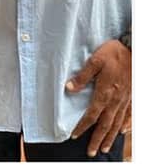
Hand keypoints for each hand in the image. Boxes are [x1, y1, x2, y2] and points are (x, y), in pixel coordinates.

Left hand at [66, 39, 131, 156]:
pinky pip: (129, 116)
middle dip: (97, 139)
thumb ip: (83, 76)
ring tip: (103, 148)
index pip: (92, 115)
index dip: (83, 126)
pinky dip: (125, 126)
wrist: (133, 50)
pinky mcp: (132, 97)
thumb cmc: (113, 53)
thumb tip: (69, 88)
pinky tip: (121, 132)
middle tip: (91, 152)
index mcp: (105, 92)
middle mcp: (116, 100)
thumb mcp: (95, 60)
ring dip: (109, 137)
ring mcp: (125, 100)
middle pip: (105, 124)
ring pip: (117, 123)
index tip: (75, 135)